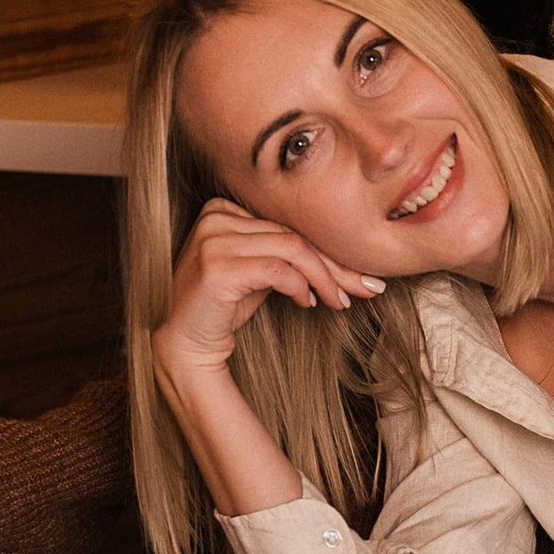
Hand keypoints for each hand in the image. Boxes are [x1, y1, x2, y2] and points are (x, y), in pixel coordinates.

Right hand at [153, 196, 381, 395]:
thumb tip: (345, 261)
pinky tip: (309, 304)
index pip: (288, 225)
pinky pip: (277, 269)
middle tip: (369, 287)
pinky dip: (301, 287)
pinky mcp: (217, 266)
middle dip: (336, 265)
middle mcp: (216, 218)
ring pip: (292, 248)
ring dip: (324, 278)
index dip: (328, 251)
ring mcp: (213, 239)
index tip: (361, 275)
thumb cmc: (223, 309)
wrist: (184, 344)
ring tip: (340, 301)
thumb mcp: (258, 273)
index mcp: (223, 209)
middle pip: (293, 235)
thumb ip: (286, 255)